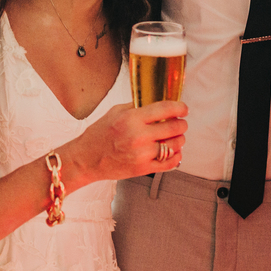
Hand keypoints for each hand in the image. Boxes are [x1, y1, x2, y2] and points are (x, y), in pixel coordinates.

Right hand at [70, 101, 188, 180]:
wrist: (86, 159)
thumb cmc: (99, 134)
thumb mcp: (116, 112)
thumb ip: (137, 106)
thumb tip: (158, 100)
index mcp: (131, 119)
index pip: (165, 109)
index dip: (180, 107)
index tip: (183, 109)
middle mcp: (138, 136)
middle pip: (174, 128)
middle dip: (182, 124)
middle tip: (180, 123)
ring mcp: (142, 154)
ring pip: (175, 145)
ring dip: (180, 140)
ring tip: (175, 137)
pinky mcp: (143, 169)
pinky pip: (170, 163)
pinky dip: (177, 157)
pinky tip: (173, 152)